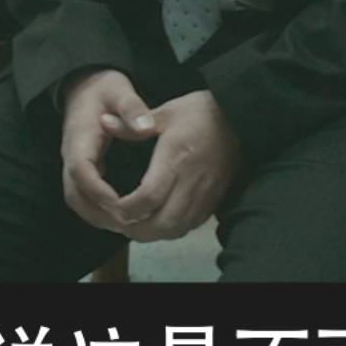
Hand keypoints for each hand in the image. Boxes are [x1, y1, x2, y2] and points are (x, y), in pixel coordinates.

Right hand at [60, 69, 155, 233]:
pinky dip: (97, 211)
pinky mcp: (79, 169)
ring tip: (127, 226)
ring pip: (76, 200)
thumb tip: (147, 127)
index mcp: (79, 138)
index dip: (99, 191)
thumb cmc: (103, 87)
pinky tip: (120, 217)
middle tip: (129, 224)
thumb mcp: (119, 89)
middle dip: (99, 213)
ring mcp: (72, 163)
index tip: (122, 205)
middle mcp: (71, 154)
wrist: (84, 84)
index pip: (81, 171)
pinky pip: (82, 197)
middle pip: (75, 194)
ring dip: (97, 217)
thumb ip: (132, 107)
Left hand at [111, 90, 242, 241]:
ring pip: (178, 229)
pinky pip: (191, 225)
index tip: (114, 207)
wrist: (242, 118)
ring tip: (137, 225)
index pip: (148, 197)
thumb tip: (103, 121)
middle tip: (121, 224)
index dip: (127, 210)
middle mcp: (192, 181)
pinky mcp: (215, 199)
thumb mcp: (166, 112)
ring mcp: (206, 194)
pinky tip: (160, 220)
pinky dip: (172, 229)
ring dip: (154, 233)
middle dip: (138, 230)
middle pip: (163, 223)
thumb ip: (132, 125)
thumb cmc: (202, 112)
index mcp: (175, 158)